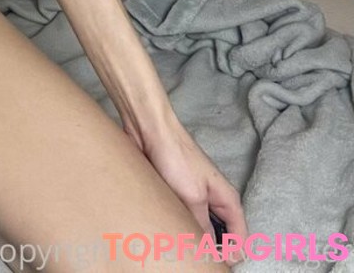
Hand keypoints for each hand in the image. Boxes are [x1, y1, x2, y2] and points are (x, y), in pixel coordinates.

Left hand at [124, 115, 248, 256]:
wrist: (148, 129)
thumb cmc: (176, 158)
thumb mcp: (193, 197)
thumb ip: (203, 226)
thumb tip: (210, 253)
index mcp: (227, 199)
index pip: (240, 236)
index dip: (233, 254)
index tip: (220, 266)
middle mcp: (214, 200)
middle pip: (221, 234)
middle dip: (213, 249)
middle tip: (199, 261)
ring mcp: (194, 196)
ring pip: (200, 227)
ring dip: (193, 239)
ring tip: (182, 251)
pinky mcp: (176, 193)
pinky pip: (182, 217)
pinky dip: (179, 227)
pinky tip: (169, 237)